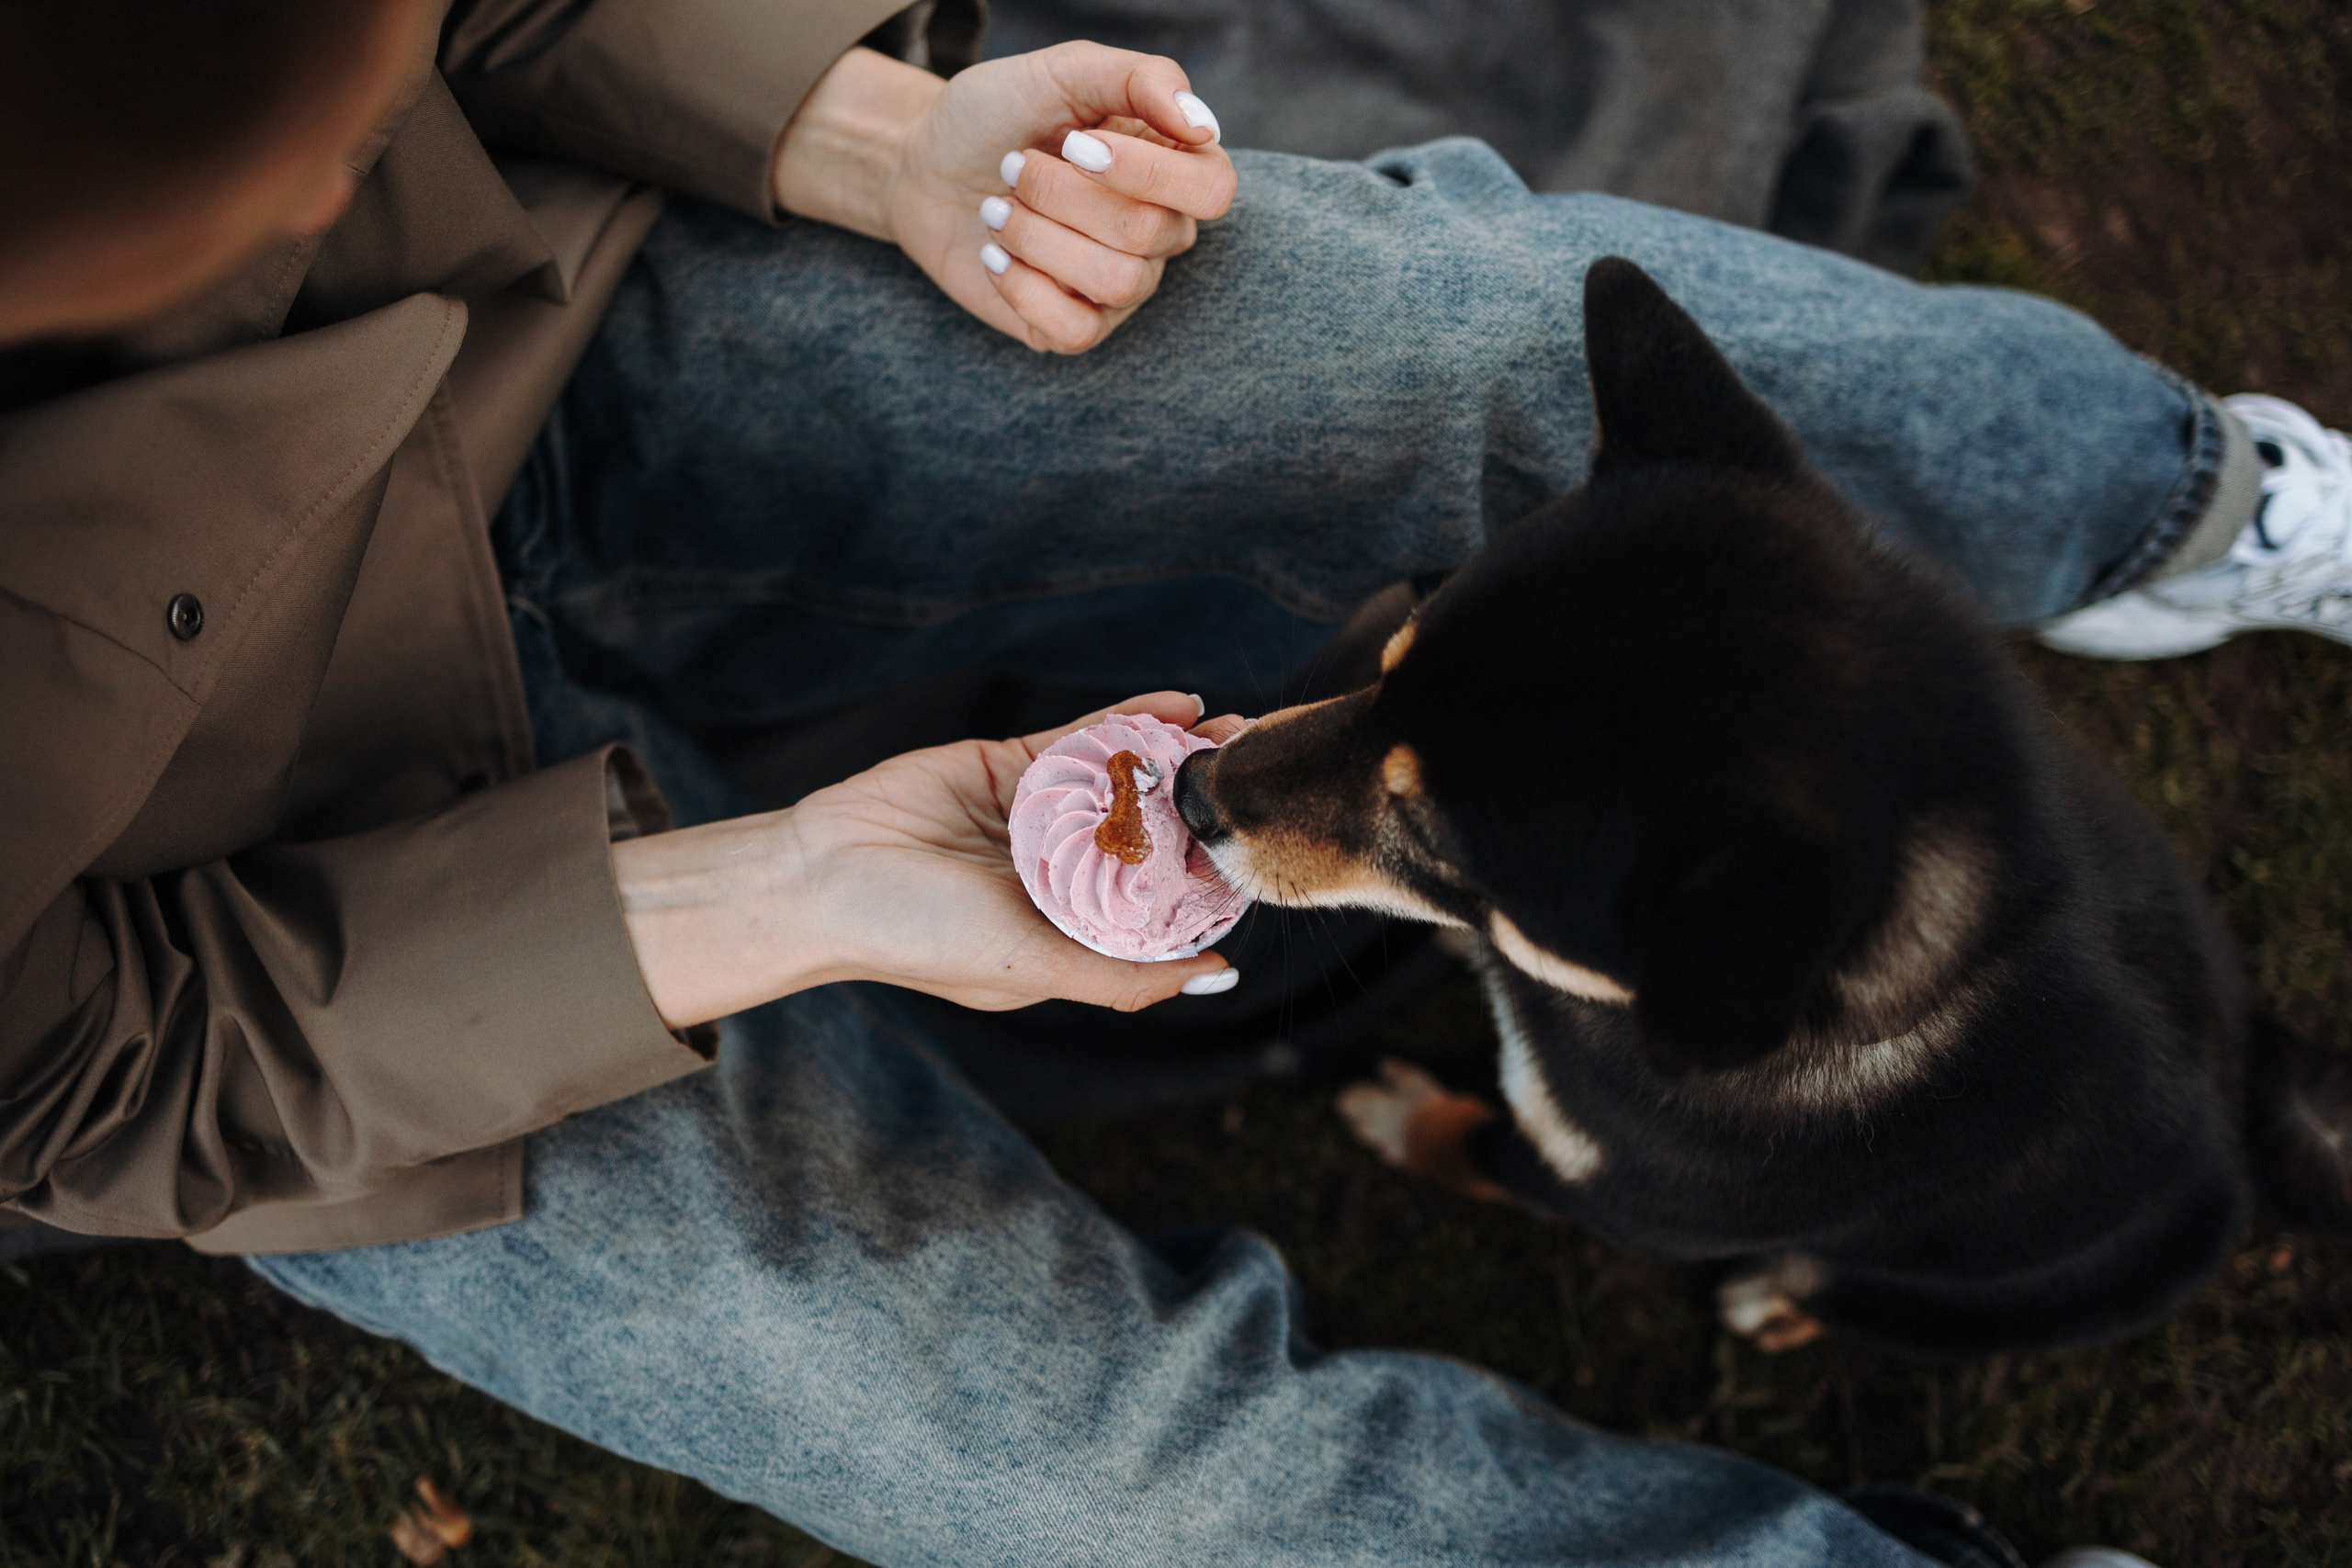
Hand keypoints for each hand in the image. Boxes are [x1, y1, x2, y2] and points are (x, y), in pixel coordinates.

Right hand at [615, 693, 1244, 1028]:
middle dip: (1204, 804)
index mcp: (1070, 928)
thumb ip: (1120, 973)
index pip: (1160, 901)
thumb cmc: (919, 938)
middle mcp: (1062, 871)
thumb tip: (1218, 976)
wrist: (819, 874)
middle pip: (1150, 832)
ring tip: (1236, 734)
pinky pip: (1081, 736)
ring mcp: (1038, 813)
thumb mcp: (1031, 966)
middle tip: (1261, 773)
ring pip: (1123, 777)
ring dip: (1179, 754)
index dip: (1212, 873)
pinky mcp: (1009, 762)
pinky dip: (1130, 716)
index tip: (1263, 843)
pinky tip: (1179, 702)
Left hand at [773, 44, 1235, 353]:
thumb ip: (1141, 78)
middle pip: (1148, 232)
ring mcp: (1122, 284)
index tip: (1073, 144)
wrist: (923, 166)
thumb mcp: (1063, 71)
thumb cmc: (999, 115)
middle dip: (1061, 194)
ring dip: (1036, 236)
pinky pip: (1077, 330)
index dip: (1144, 172)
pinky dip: (1023, 287)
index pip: (1212, 189)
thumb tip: (1202, 127)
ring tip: (996, 209)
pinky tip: (995, 256)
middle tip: (1013, 166)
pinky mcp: (1076, 326)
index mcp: (1172, 165)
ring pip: (1115, 281)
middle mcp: (1160, 230)